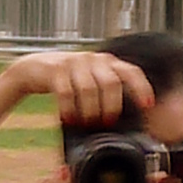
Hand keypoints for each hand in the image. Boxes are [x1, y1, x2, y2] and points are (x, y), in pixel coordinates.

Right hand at [4, 46, 155, 132]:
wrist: (34, 69)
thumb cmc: (68, 80)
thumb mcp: (90, 81)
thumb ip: (106, 91)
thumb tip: (121, 120)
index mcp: (106, 62)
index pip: (131, 71)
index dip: (141, 88)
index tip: (147, 106)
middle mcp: (93, 59)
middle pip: (111, 83)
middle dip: (111, 106)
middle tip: (107, 122)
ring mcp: (74, 62)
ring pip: (88, 89)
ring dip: (89, 110)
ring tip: (86, 123)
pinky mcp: (55, 69)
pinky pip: (66, 92)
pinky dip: (68, 108)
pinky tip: (68, 119)